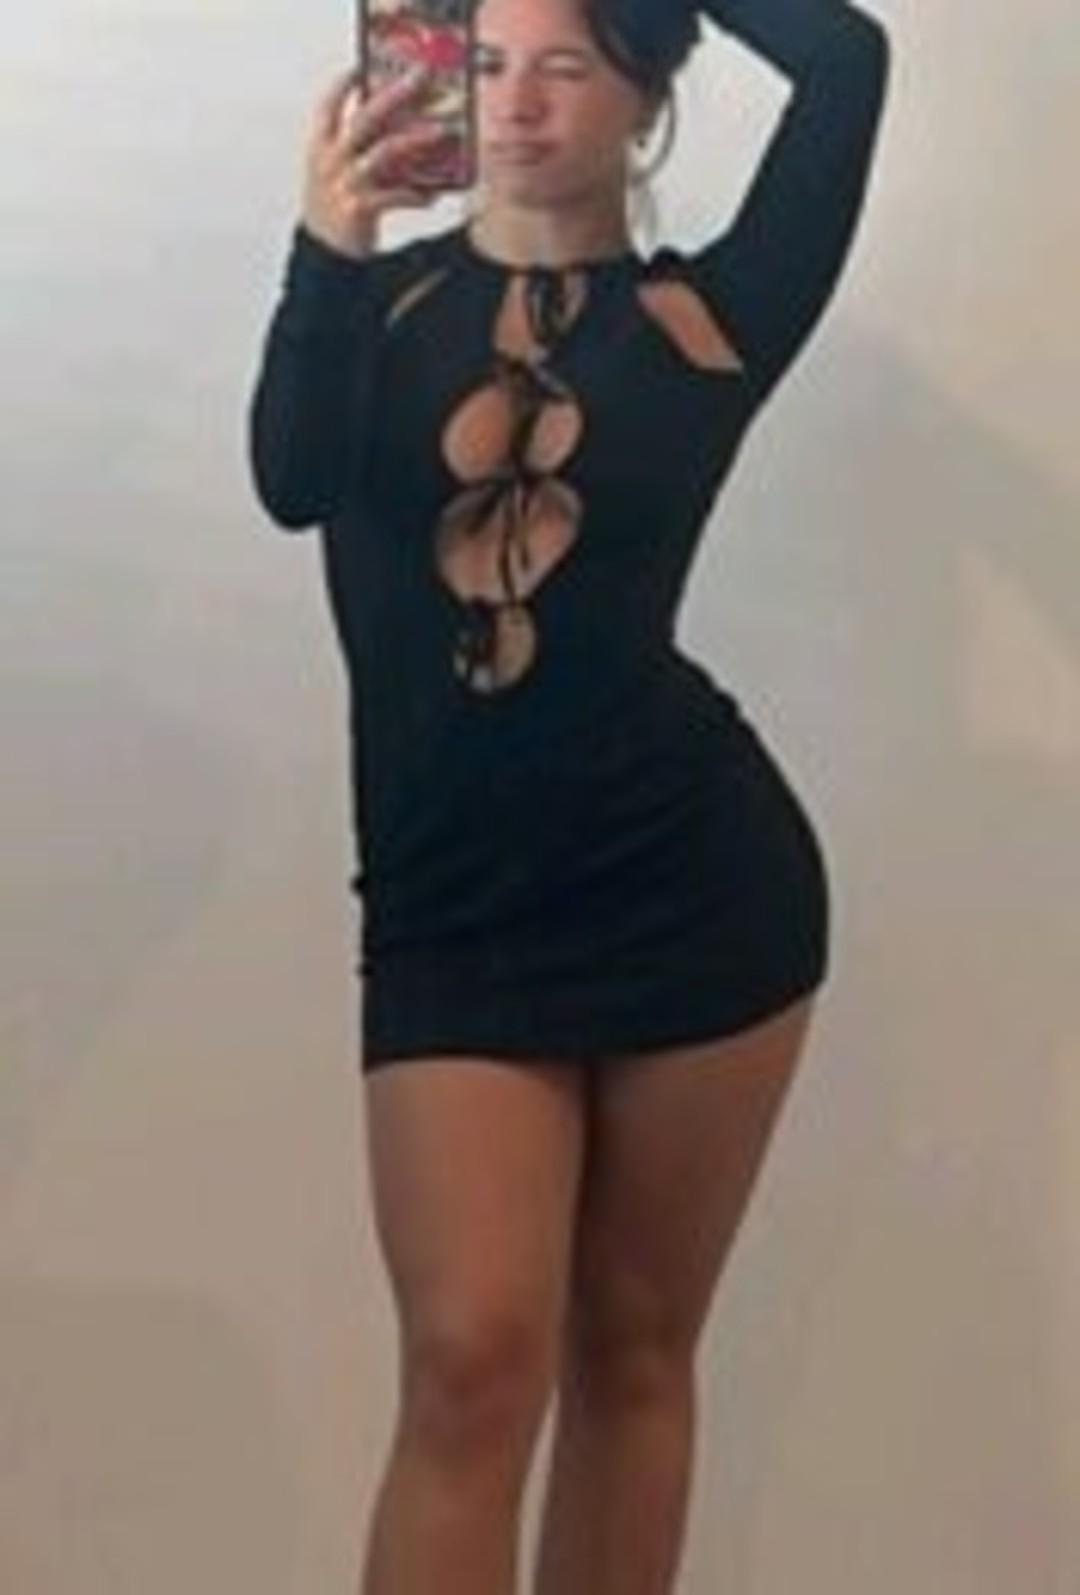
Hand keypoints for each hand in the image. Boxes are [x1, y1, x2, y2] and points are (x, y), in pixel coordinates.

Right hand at [300, 63, 444, 259]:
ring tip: (441, 131)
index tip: (366, 65)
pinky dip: (416, 193)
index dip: (346, 83)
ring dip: (415, 139)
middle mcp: (331, 161)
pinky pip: (394, 195)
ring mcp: (345, 183)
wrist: (325, 256)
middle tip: (421, 77)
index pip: (330, 104)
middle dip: (395, 94)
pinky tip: (432, 194)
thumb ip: (359, 150)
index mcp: (321, 147)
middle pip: (365, 117)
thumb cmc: (335, 210)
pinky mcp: (359, 208)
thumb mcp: (338, 173)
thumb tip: (398, 129)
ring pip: (383, 152)